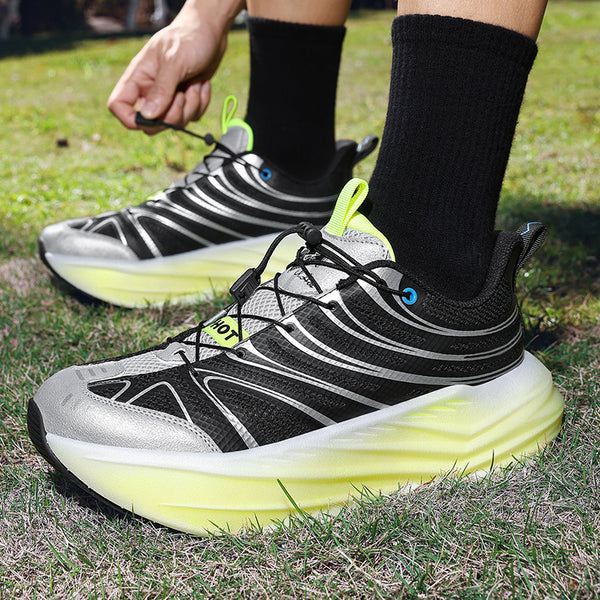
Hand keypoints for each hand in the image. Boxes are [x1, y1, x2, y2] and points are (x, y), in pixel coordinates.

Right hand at [107, 1, 238, 133]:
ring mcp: (168, 98)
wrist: (210, 32)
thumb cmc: (189, 39)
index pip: (118, 106)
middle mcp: (150, 91)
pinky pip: (191, 117)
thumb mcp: (174, 62)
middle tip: (183, 95)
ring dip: (190, 107)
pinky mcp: (185, 102)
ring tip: (195, 84)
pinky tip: (202, 84)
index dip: (129, 119)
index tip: (151, 119)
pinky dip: (201, 103)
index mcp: (137, 77)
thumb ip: (161, 89)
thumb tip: (148, 116)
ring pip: (174, 123)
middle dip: (172, 115)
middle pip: (151, 124)